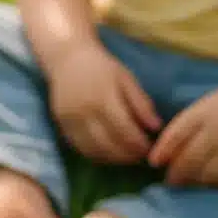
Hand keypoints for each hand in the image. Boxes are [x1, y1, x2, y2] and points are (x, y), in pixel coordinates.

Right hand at [47, 43, 162, 164]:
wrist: (66, 58)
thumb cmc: (101, 67)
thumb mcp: (126, 78)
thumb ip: (141, 103)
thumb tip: (156, 127)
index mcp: (102, 97)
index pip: (124, 129)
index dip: (139, 144)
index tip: (151, 148)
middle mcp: (84, 111)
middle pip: (108, 144)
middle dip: (127, 155)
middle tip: (141, 156)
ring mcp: (70, 120)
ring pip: (93, 150)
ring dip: (112, 159)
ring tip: (126, 157)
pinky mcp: (61, 125)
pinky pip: (80, 147)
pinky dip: (96, 155)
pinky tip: (108, 153)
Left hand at [148, 80, 217, 189]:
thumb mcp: (204, 107)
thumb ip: (185, 127)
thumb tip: (163, 154)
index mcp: (203, 114)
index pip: (176, 135)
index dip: (162, 151)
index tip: (154, 163)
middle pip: (190, 161)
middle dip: (176, 174)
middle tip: (171, 180)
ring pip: (208, 176)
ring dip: (195, 181)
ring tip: (190, 181)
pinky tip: (213, 182)